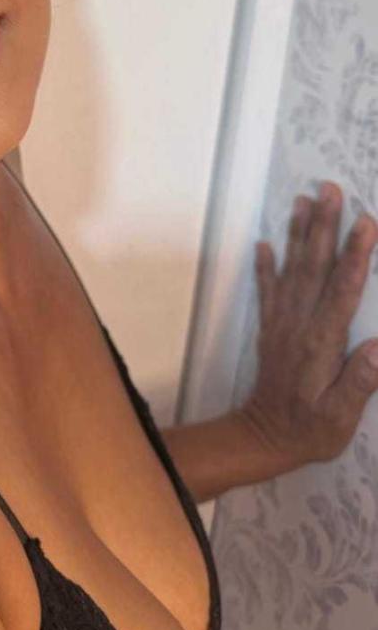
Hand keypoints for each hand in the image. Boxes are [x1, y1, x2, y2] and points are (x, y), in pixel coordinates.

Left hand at [241, 181, 377, 466]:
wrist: (263, 439)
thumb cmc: (310, 431)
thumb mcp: (341, 418)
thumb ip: (360, 382)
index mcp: (321, 342)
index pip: (342, 290)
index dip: (355, 255)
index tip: (366, 223)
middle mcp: (298, 324)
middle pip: (314, 267)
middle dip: (324, 226)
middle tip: (329, 189)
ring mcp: (281, 324)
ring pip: (291, 270)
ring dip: (297, 234)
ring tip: (301, 200)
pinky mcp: (270, 329)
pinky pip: (267, 290)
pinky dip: (265, 265)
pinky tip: (263, 242)